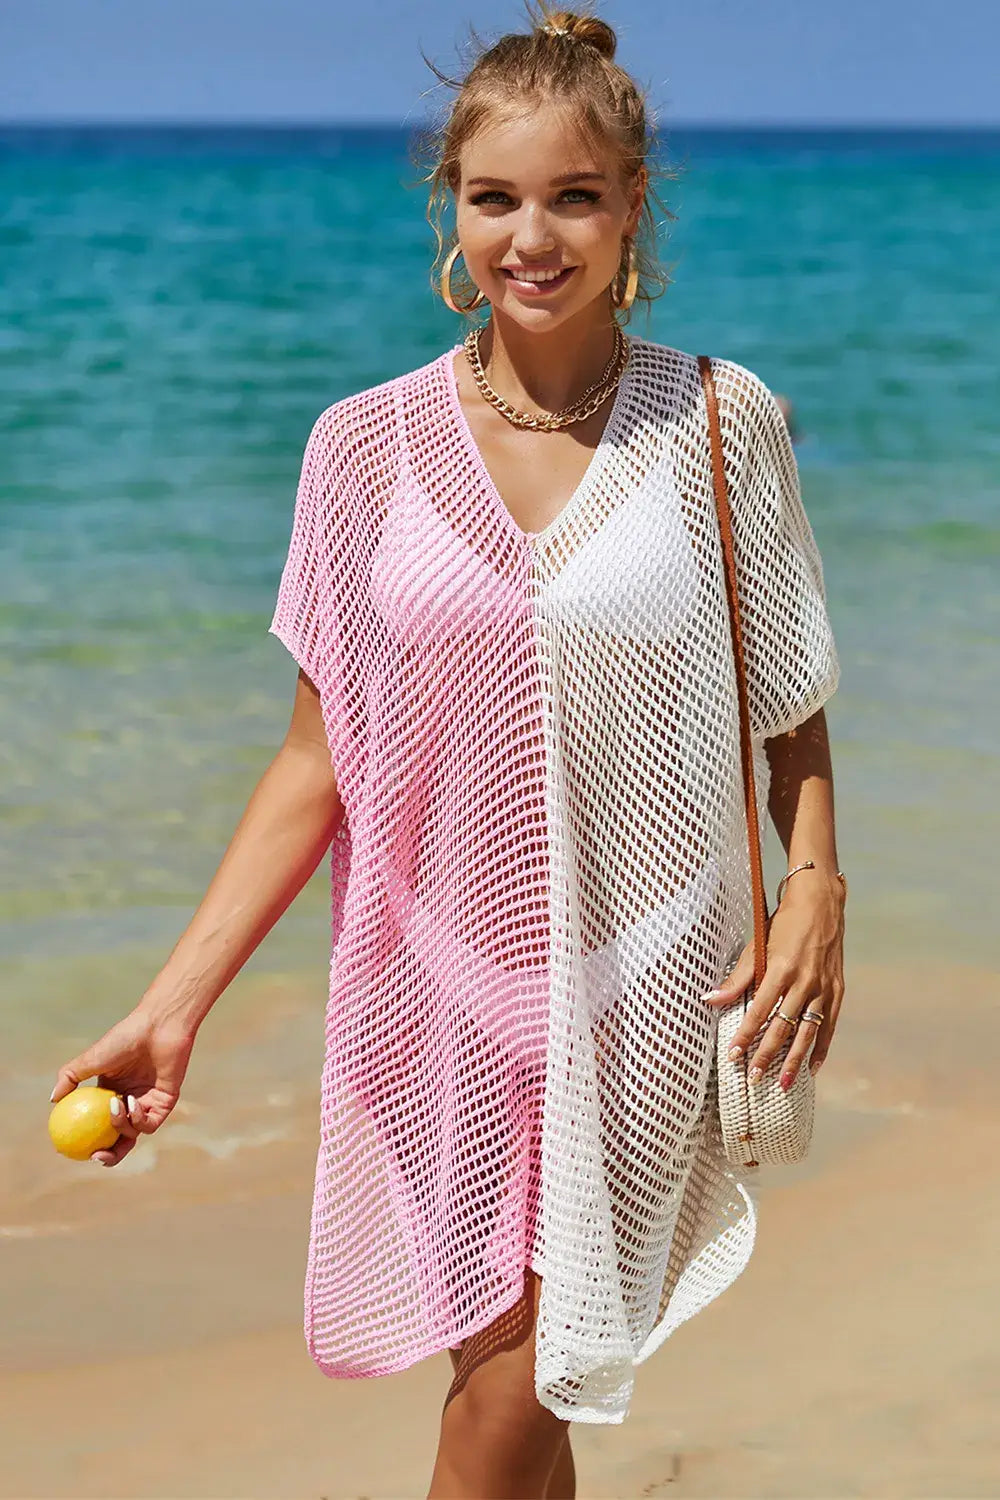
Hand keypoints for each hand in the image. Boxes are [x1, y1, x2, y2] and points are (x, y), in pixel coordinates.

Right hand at [49, 1008, 196, 1165]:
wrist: (157, 1027)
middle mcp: (128, 1101)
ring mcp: (148, 1103)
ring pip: (133, 1134)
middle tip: (96, 1155)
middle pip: (118, 1139)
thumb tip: (53, 1100)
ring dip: (121, 1128)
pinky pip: (149, 1124)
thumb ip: (70, 1078)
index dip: (85, 1140)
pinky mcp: (165, 1103)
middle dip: (109, 1155)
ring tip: (115, 1105)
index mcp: (110, 1093)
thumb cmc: (124, 1039)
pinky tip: (131, 1102)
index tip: (68, 1148)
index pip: (97, 1125)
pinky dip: (138, 1120)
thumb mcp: (90, 1059)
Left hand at [702, 876, 845, 1089]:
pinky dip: (820, 1048)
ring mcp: (823, 987)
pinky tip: (811, 1067)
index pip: (760, 1011)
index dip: (746, 1035)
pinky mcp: (836, 990)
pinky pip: (828, 1025)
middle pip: (784, 1027)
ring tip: (783, 1084)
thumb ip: (736, 978)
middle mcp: (804, 981)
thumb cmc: (782, 924)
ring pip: (807, 1032)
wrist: (821, 904)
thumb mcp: (756, 946)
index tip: (733, 1056)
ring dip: (795, 1061)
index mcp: (780, 969)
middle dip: (768, 1055)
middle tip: (754, 1079)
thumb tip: (709, 1000)